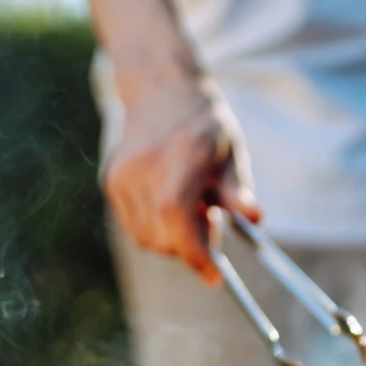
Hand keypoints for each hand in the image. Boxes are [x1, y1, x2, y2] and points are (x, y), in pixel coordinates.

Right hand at [103, 79, 260, 283]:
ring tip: (192, 207)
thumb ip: (237, 189)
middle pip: (162, 235)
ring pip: (147, 239)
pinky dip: (156, 229)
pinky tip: (171, 203)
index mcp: (180, 155)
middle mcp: (145, 165)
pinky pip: (135, 228)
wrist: (160, 90)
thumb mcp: (231, 151)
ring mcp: (122, 174)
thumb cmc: (204, 123)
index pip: (175, 214)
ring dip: (173, 239)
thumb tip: (255, 219)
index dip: (193, 251)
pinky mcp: (110, 182)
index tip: (214, 275)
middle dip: (190, 248)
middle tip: (211, 224)